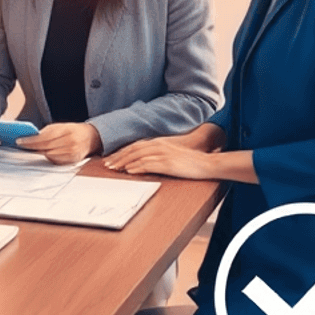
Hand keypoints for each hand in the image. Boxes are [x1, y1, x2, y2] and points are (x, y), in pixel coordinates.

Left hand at [16, 123, 102, 164]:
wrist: (90, 137)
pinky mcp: (72, 161)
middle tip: (22, 146)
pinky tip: (43, 154)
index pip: (45, 137)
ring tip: (30, 150)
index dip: (31, 141)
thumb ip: (46, 132)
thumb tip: (30, 138)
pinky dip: (48, 158)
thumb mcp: (60, 126)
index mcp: (66, 131)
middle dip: (32, 147)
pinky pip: (56, 161)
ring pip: (50, 155)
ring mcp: (72, 153)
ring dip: (39, 153)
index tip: (20, 141)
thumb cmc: (72, 130)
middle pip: (46, 147)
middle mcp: (70, 142)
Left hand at [104, 124, 225, 173]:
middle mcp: (159, 146)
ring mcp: (163, 154)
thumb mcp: (171, 154)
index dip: (122, 152)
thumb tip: (143, 162)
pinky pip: (149, 164)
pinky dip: (137, 167)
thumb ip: (158, 155)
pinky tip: (129, 171)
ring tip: (114, 168)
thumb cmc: (190, 161)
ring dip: (124, 162)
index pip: (135, 146)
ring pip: (138, 156)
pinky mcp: (168, 164)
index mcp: (159, 143)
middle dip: (119, 157)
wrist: (207, 163)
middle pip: (133, 150)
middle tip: (107, 165)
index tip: (111, 158)